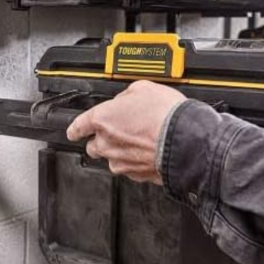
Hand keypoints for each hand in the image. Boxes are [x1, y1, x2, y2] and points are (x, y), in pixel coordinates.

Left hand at [66, 81, 189, 185]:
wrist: (187, 141)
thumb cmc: (167, 115)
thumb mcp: (145, 88)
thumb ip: (127, 95)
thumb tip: (127, 100)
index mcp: (102, 119)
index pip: (76, 126)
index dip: (76, 128)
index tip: (77, 130)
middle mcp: (106, 144)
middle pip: (94, 145)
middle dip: (104, 139)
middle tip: (123, 129)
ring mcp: (120, 162)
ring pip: (112, 158)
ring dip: (122, 150)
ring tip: (143, 139)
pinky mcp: (136, 175)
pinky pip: (131, 168)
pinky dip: (138, 161)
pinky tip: (153, 150)